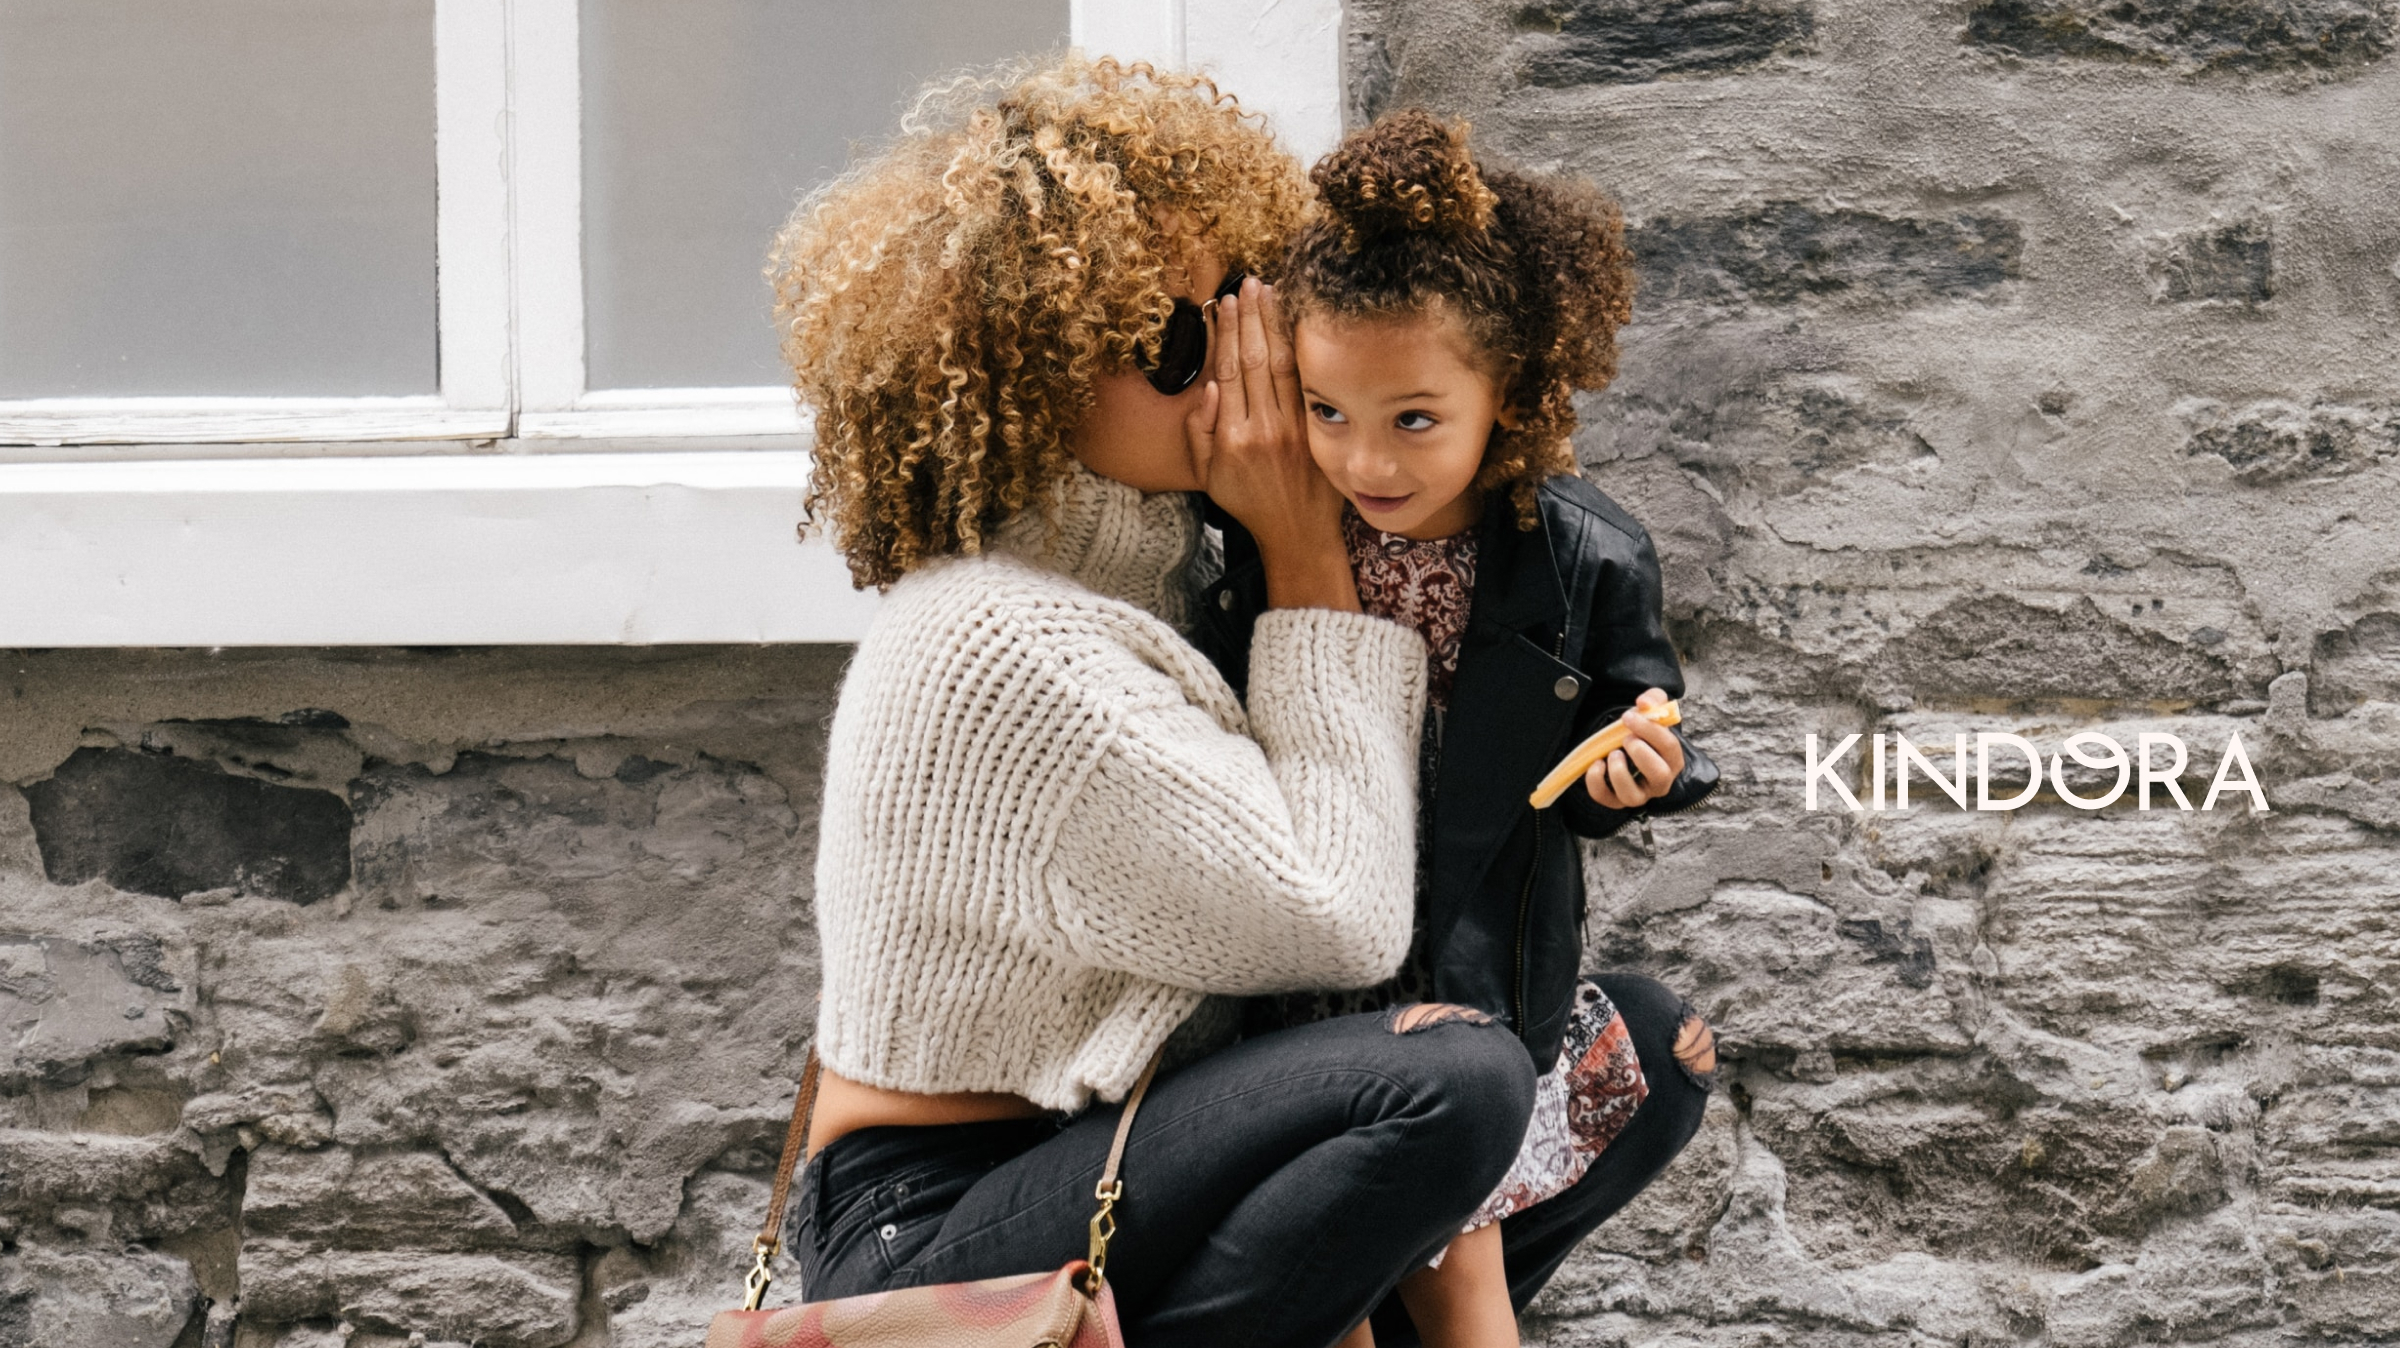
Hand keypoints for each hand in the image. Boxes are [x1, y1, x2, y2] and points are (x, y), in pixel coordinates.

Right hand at [1186, 280, 1357, 611]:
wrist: (1297, 532)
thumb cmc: (1247, 503)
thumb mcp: (1207, 476)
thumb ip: (1199, 431)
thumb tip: (1209, 387)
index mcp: (1232, 437)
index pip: (1226, 371)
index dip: (1224, 334)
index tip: (1222, 304)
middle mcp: (1262, 428)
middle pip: (1254, 359)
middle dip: (1250, 317)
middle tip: (1248, 283)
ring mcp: (1293, 427)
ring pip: (1281, 363)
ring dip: (1274, 324)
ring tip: (1269, 291)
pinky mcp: (1316, 428)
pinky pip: (1306, 381)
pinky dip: (1300, 348)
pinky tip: (1296, 323)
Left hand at [1584, 688, 1685, 809]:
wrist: (1626, 745)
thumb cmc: (1643, 731)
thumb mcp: (1651, 710)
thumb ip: (1653, 700)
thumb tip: (1643, 702)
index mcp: (1672, 759)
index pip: (1669, 747)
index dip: (1650, 730)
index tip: (1629, 716)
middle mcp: (1660, 781)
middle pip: (1659, 775)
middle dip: (1641, 753)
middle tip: (1626, 738)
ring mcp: (1638, 794)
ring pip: (1633, 796)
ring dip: (1619, 772)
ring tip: (1613, 753)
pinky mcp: (1616, 800)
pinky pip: (1606, 798)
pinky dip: (1596, 782)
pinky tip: (1596, 763)